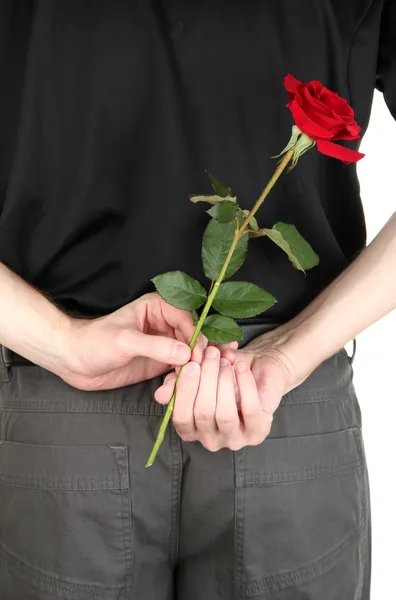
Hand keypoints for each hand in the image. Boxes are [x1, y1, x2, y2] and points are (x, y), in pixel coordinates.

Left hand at [58, 293, 234, 390]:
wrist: (74, 361)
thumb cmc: (95, 342)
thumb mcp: (125, 341)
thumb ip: (155, 346)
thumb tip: (186, 354)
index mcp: (158, 307)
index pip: (188, 317)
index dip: (197, 334)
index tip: (200, 353)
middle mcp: (165, 324)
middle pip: (194, 336)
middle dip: (203, 353)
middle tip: (214, 368)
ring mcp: (165, 344)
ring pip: (190, 355)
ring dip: (194, 370)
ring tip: (198, 384)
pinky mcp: (160, 363)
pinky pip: (178, 370)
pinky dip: (180, 381)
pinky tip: (174, 392)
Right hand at [155, 328, 298, 451]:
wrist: (257, 367)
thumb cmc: (223, 372)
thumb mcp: (197, 372)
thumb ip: (177, 382)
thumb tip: (160, 395)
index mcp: (191, 429)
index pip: (181, 418)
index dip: (185, 390)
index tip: (192, 364)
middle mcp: (210, 439)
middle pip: (203, 414)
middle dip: (206, 380)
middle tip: (211, 355)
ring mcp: (234, 439)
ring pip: (225, 415)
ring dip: (223, 382)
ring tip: (225, 361)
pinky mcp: (257, 433)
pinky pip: (249, 410)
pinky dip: (244, 385)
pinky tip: (240, 367)